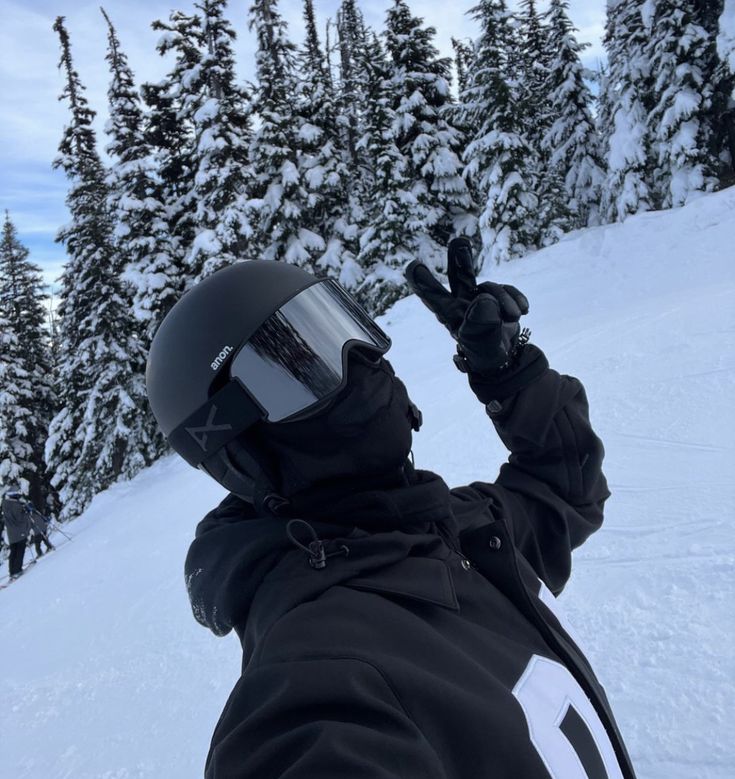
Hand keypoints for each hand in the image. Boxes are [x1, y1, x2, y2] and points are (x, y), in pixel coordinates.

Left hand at [405, 237, 529, 373]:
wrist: (502, 357)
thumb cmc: (483, 351)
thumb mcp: (480, 343)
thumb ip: (481, 323)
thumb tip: (486, 299)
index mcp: (449, 313)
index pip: (433, 296)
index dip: (422, 282)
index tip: (412, 266)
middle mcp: (462, 301)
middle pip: (458, 275)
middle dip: (459, 258)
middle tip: (460, 242)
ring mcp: (480, 297)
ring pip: (490, 287)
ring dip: (504, 300)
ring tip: (513, 317)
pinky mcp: (498, 297)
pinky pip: (508, 289)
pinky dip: (516, 298)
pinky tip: (524, 310)